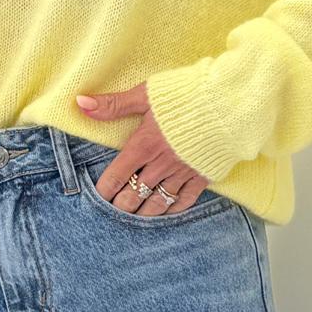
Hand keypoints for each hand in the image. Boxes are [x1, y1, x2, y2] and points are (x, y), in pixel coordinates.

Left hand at [74, 80, 210, 215]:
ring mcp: (183, 172)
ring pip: (157, 202)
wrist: (231, 102)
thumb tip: (81, 103)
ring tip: (134, 219)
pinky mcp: (203, 175)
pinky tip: (165, 213)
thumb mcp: (147, 93)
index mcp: (143, 144)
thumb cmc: (188, 93)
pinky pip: (184, 200)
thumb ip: (113, 104)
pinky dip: (173, 209)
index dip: (105, 190)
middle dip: (122, 206)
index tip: (97, 199)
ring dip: (143, 213)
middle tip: (113, 213)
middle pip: (135, 194)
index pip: (117, 175)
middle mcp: (161, 164)